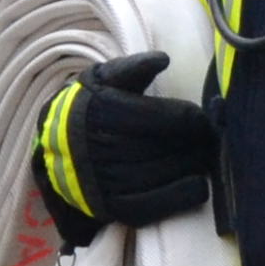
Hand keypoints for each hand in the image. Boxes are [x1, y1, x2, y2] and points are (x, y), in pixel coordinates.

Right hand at [32, 52, 213, 243]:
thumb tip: (163, 59)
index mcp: (102, 110)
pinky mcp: (109, 206)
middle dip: (195, 143)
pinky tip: (197, 185)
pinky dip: (180, 196)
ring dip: (192, 167)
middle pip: (166, 147)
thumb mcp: (102, 79)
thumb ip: (132, 67)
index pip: (161, 117)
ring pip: (162, 175)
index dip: (191, 118)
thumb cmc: (90, 106)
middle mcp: (101, 147)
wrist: (56, 147)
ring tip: (202, 157)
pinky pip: (151, 206)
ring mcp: (104, 180)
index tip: (202, 119)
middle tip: (209, 140)